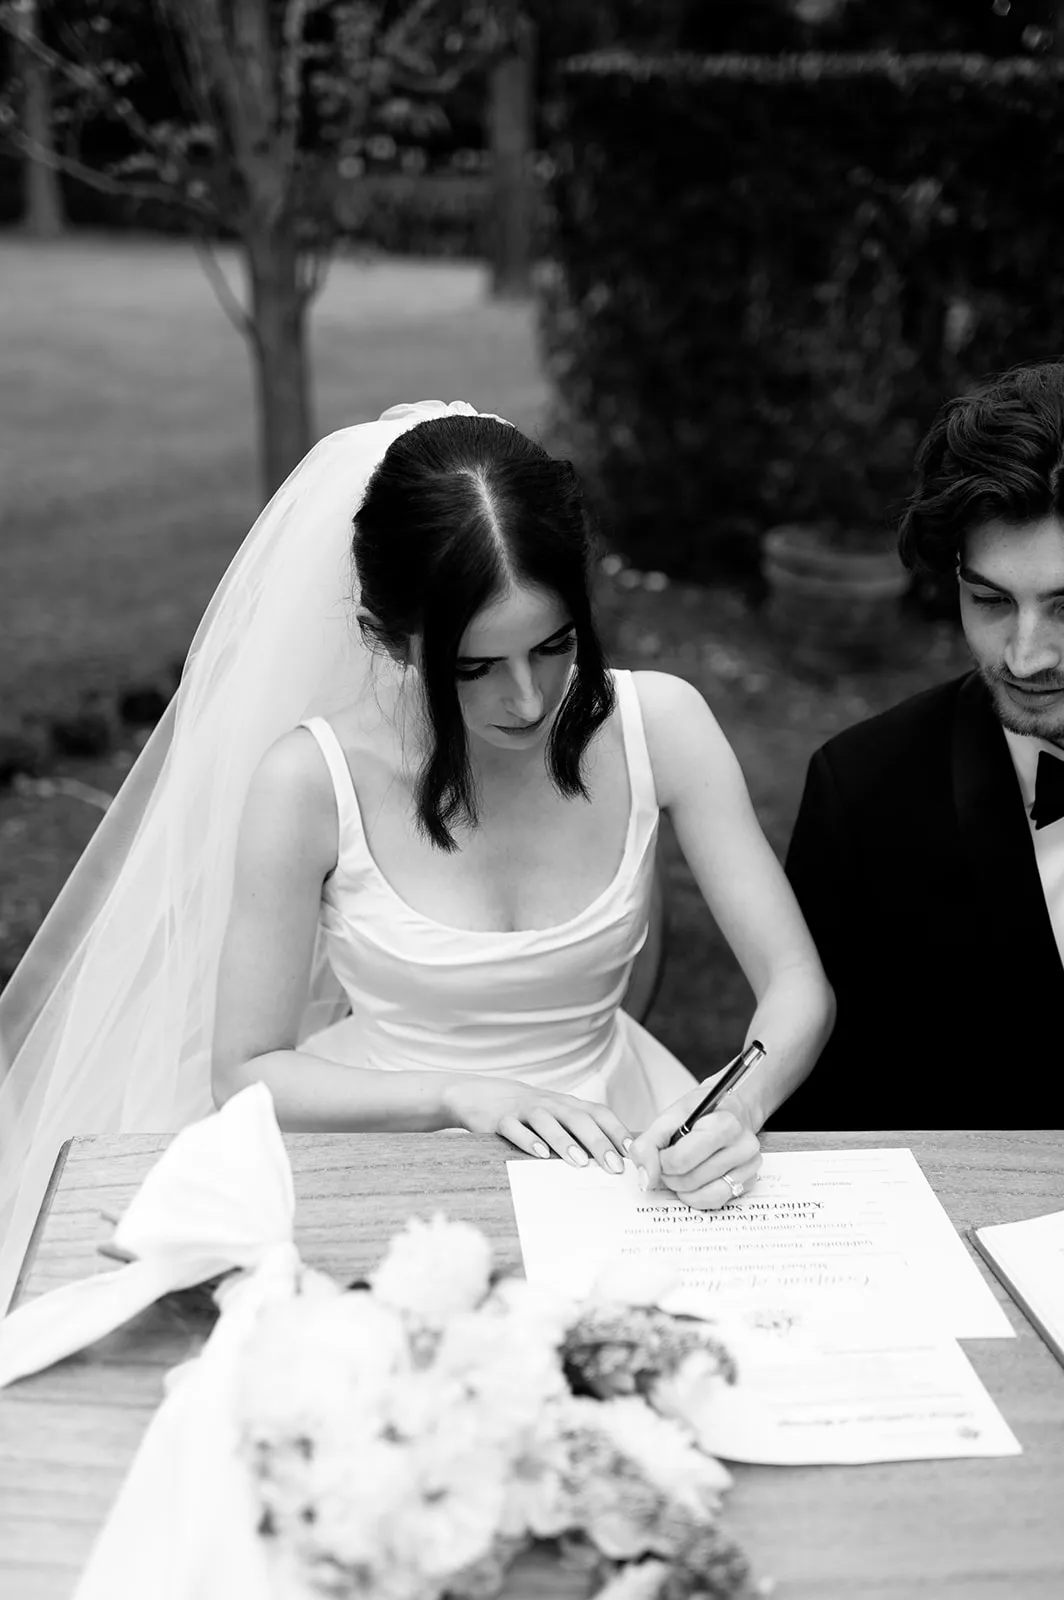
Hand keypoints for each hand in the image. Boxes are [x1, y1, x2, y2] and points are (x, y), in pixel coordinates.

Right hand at [443, 1075, 629, 1174]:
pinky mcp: (501, 1119)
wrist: (481, 1094)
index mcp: (567, 1105)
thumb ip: (580, 1133)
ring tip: (580, 1162)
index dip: (617, 1131)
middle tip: (614, 1166)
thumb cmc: (529, 1114)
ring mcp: (525, 1110)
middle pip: (577, 1118)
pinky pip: (515, 1128)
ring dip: (565, 1141)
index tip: (633, 1153)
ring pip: (548, 1121)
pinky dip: (528, 1141)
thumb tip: (613, 1161)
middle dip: (598, 1142)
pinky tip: (540, 1155)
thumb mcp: (556, 1117)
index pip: (598, 1113)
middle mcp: (550, 1104)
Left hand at [629, 1084, 761, 1209]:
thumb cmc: (701, 1112)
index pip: (680, 1160)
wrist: (731, 1108)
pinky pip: (717, 1201)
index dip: (661, 1162)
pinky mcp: (750, 1181)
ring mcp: (749, 1166)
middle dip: (670, 1176)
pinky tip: (695, 1181)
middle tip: (669, 1163)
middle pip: (690, 1180)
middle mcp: (742, 1146)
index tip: (661, 1153)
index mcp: (723, 1125)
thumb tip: (646, 1178)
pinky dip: (699, 1195)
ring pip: (703, 1195)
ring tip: (681, 1170)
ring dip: (683, 1188)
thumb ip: (648, 1145)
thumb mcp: (669, 1117)